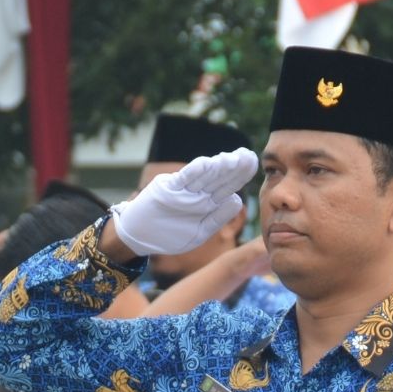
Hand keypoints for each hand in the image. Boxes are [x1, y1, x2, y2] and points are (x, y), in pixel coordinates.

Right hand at [110, 147, 258, 259]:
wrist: (138, 237)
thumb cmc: (169, 235)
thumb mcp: (199, 233)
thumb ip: (218, 218)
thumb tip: (237, 200)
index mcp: (208, 202)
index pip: (229, 185)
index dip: (242, 174)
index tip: (254, 163)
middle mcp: (197, 193)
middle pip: (219, 178)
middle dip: (234, 166)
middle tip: (248, 154)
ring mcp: (183, 191)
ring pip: (203, 176)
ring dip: (217, 167)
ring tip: (231, 158)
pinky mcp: (167, 190)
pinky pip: (182, 180)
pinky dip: (192, 172)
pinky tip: (205, 163)